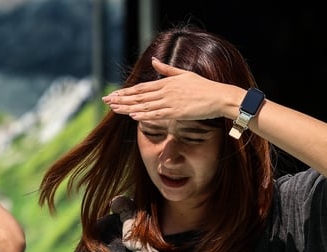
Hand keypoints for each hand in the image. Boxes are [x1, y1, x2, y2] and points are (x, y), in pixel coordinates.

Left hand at [102, 58, 231, 121]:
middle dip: (121, 99)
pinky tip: (133, 116)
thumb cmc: (204, 87)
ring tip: (114, 109)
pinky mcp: (177, 112)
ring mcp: (170, 102)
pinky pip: (157, 114)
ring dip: (128, 107)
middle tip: (106, 101)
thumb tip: (154, 61)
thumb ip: (167, 70)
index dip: (125, 92)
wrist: (219, 97)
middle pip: (139, 96)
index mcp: (166, 83)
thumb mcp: (184, 74)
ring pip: (145, 105)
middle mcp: (166, 91)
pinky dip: (144, 115)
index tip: (113, 94)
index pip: (141, 88)